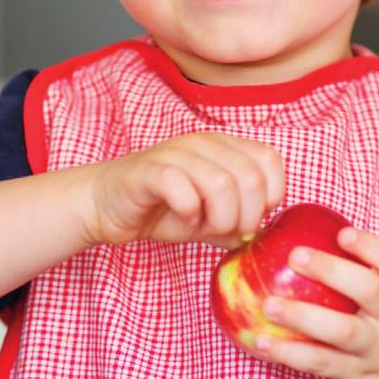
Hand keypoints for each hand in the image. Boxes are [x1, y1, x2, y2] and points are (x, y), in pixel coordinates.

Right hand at [84, 132, 284, 248]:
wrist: (107, 205)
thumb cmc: (162, 208)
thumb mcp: (210, 219)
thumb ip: (238, 224)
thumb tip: (262, 235)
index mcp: (224, 147)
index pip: (270, 160)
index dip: (271, 195)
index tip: (253, 219)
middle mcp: (204, 143)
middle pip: (250, 177)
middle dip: (246, 216)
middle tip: (227, 231)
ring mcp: (176, 153)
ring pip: (221, 183)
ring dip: (220, 218)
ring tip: (204, 227)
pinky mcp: (149, 171)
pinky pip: (181, 186)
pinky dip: (189, 211)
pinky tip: (183, 219)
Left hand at [254, 228, 378, 378]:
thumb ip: (360, 267)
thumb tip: (299, 230)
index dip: (373, 248)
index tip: (343, 234)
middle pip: (371, 292)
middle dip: (331, 271)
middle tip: (295, 256)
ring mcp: (377, 351)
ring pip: (342, 332)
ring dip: (302, 316)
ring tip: (269, 304)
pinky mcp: (355, 376)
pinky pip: (321, 363)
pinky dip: (289, 353)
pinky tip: (263, 342)